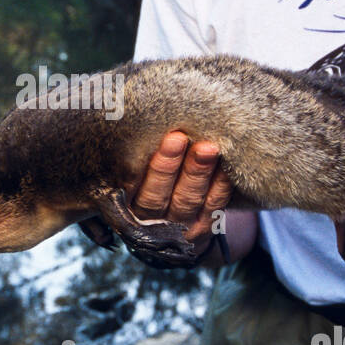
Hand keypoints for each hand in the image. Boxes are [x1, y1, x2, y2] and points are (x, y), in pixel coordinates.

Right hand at [128, 130, 235, 261]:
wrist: (170, 217)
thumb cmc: (144, 179)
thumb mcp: (128, 173)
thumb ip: (127, 157)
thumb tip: (119, 116)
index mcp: (123, 205)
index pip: (131, 187)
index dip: (143, 166)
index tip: (154, 142)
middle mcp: (148, 220)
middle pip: (156, 196)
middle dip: (167, 166)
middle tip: (178, 138)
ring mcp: (177, 226)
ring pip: (186, 200)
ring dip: (197, 173)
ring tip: (207, 148)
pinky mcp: (202, 228)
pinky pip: (213, 207)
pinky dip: (220, 185)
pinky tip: (225, 164)